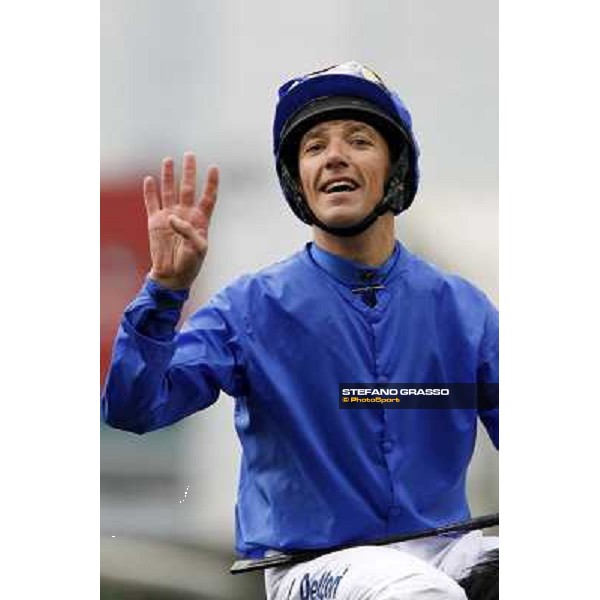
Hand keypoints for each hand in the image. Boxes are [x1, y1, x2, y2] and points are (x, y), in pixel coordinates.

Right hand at [143, 152, 218, 289]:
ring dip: (169, 176)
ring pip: (169, 191)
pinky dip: (150, 192)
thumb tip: (172, 217)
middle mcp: (186, 214)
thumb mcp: (197, 249)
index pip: (208, 197)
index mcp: (200, 220)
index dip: (211, 183)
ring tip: (169, 160)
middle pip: (188, 188)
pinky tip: (150, 179)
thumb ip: (188, 231)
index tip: (214, 168)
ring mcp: (170, 216)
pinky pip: (152, 203)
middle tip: (189, 155)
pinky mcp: (155, 222)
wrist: (172, 275)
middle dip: (189, 172)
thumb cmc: (190, 264)